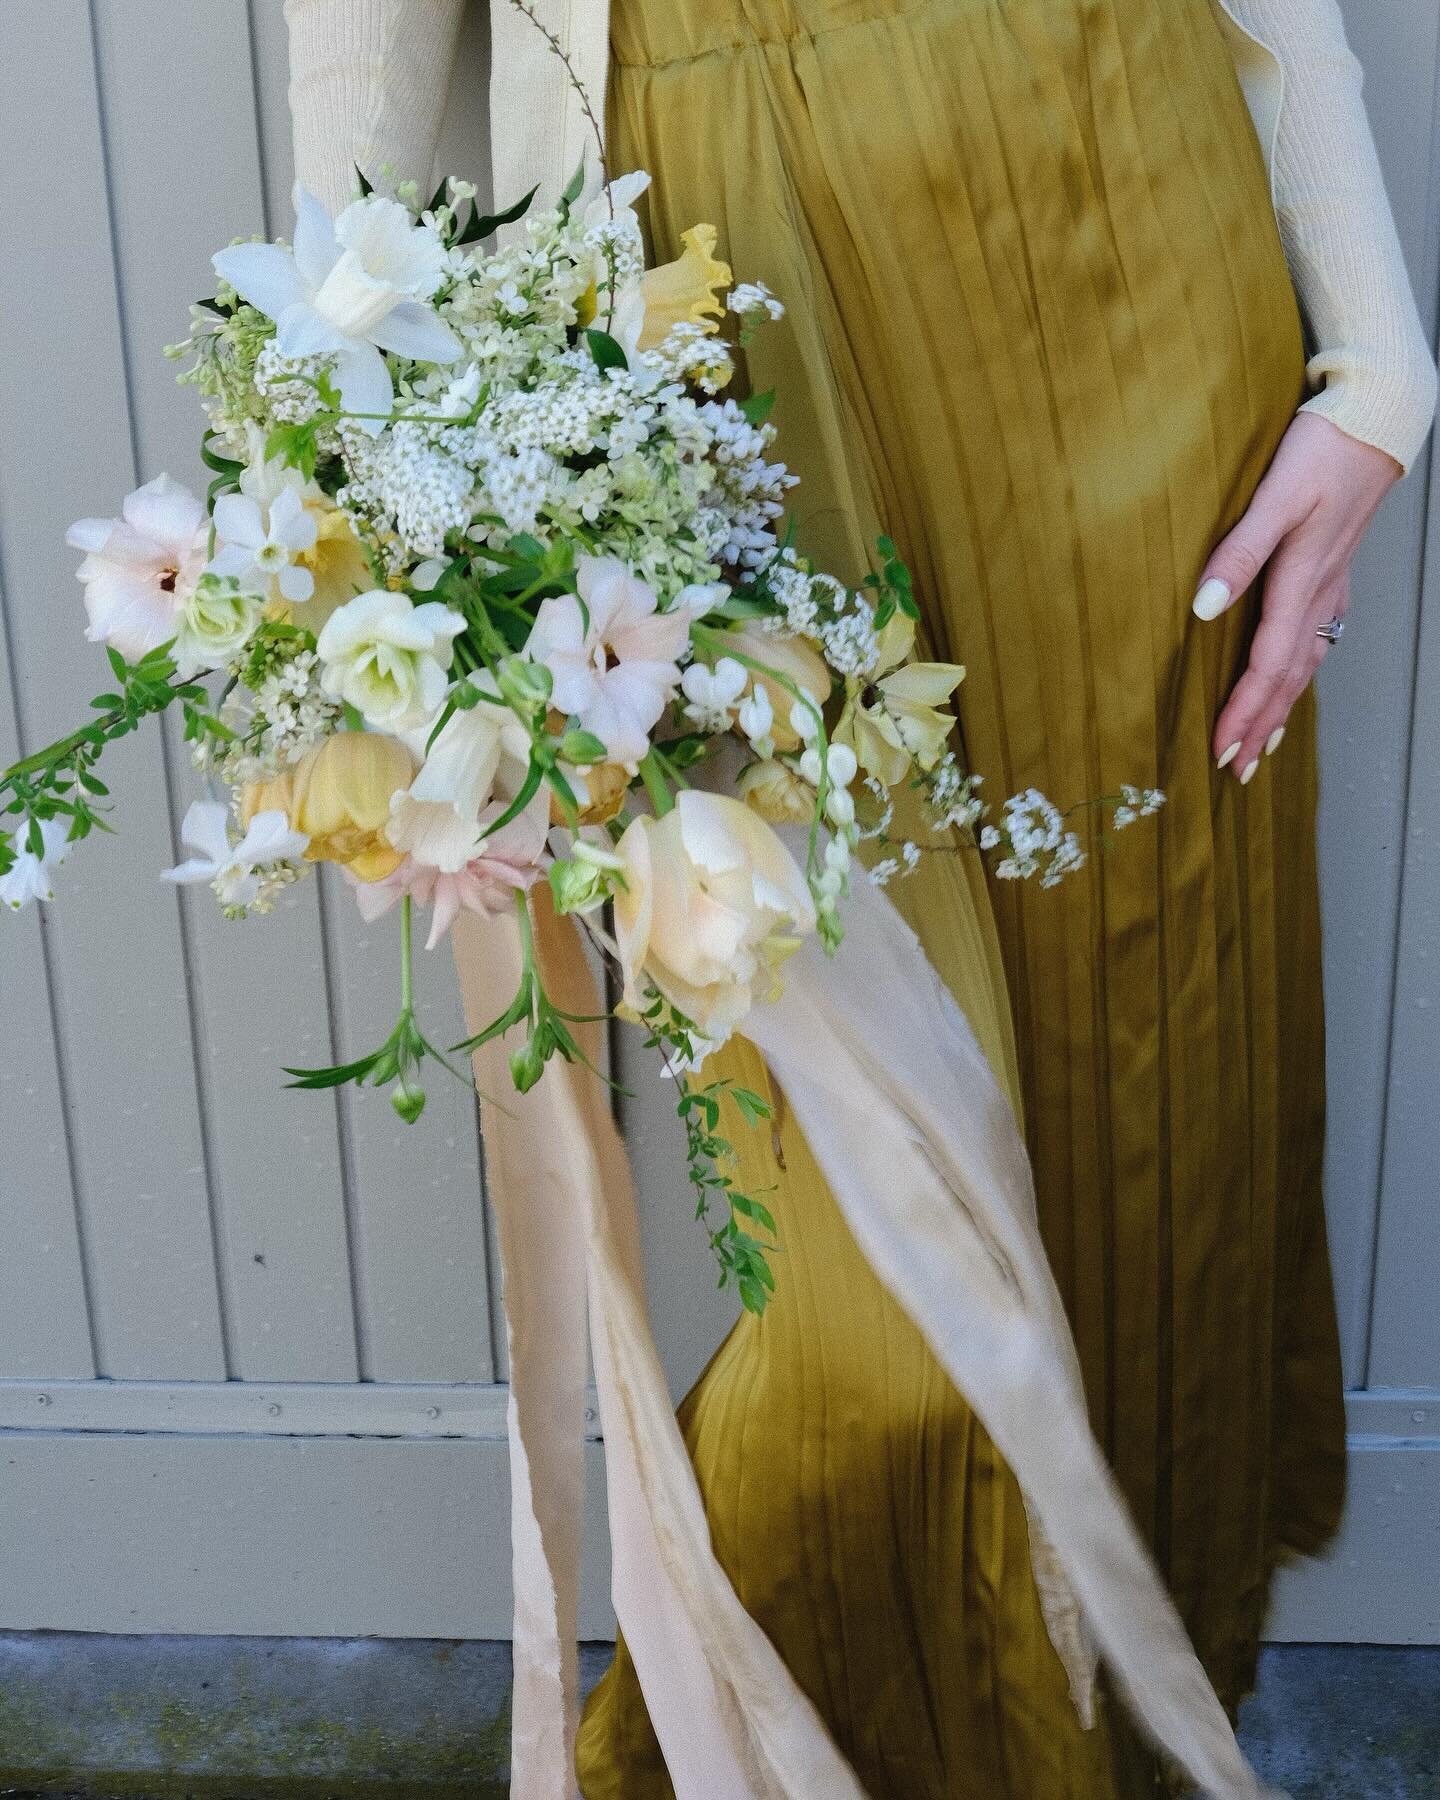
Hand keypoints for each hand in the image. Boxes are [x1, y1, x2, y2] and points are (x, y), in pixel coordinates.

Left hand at [1191, 412, 1399, 780]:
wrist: (1376, 418)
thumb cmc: (1323, 451)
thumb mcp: (1276, 496)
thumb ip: (1238, 552)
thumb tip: (1204, 609)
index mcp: (1301, 581)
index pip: (1267, 664)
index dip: (1244, 710)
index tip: (1220, 748)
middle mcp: (1320, 592)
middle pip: (1288, 677)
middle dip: (1261, 727)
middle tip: (1235, 773)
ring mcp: (1331, 584)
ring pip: (1305, 663)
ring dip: (1281, 708)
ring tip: (1261, 747)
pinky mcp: (1333, 570)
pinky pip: (1316, 639)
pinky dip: (1299, 674)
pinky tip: (1292, 684)